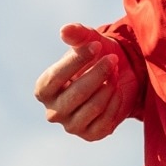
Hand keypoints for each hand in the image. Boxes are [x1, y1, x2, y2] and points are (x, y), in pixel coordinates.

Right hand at [33, 22, 143, 140]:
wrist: (121, 75)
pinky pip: (106, 119)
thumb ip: (77, 35)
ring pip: (94, 106)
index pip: (56, 77)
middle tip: (113, 59)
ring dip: (109, 86)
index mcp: (44, 89)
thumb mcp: (89, 41)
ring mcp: (72, 126)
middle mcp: (53, 112)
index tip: (97, 46)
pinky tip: (117, 89)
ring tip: (115, 72)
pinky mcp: (92, 135)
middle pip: (77, 93)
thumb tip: (65, 30)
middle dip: (99, 73)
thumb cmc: (97, 57)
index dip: (77, 61)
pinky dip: (116, 101)